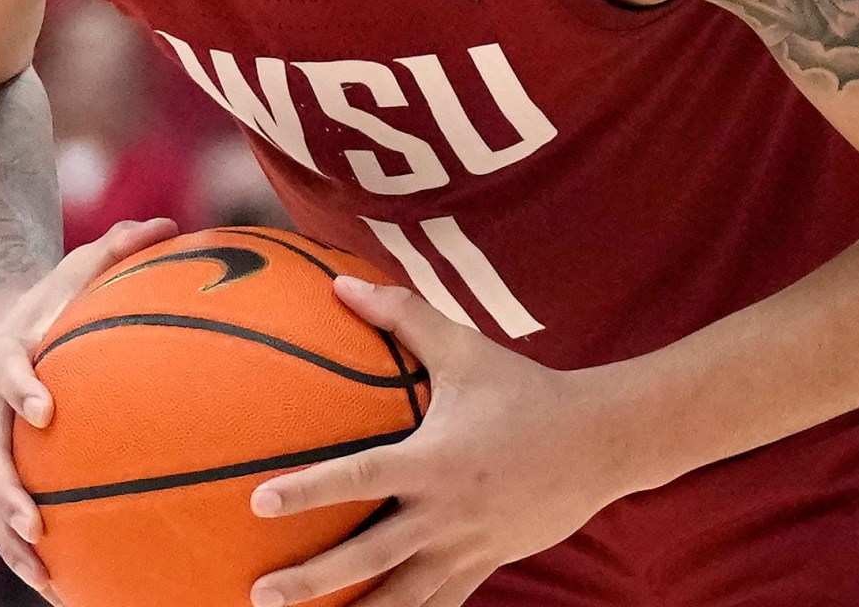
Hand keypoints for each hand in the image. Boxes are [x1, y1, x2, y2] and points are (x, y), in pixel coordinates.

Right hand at [0, 216, 179, 604]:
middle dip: (6, 490)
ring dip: (11, 539)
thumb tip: (170, 222)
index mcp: (6, 355)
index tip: (45, 410)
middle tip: (35, 520)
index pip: (6, 371)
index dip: (21, 389)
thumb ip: (119, 247)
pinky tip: (63, 590)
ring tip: (44, 574)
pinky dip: (27, 554)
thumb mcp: (81, 265)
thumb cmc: (57, 296)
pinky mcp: (3, 470)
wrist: (3, 320)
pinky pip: (8, 519)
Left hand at [245, 278, 635, 606]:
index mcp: (432, 461)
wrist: (599, 441)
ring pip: (402, 596)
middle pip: (366, 557)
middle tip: (261, 594)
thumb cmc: (524, 391)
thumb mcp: (464, 350)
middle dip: (311, 580)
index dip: (306, 491)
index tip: (258, 503)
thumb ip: (401, 315)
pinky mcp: (485, 564)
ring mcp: (465, 546)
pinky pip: (442, 602)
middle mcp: (444, 512)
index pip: (357, 479)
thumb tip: (341, 283)